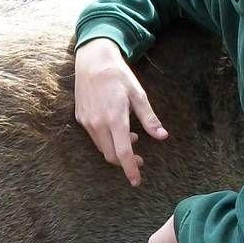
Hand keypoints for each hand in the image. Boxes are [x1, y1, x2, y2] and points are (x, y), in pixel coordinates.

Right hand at [74, 38, 167, 186]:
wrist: (92, 61)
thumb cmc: (118, 76)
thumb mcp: (138, 95)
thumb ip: (149, 118)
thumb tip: (162, 136)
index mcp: (115, 118)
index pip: (123, 152)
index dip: (130, 169)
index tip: (136, 181)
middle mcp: (98, 123)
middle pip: (111, 155)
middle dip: (126, 162)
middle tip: (141, 160)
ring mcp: (87, 122)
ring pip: (102, 147)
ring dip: (116, 150)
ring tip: (131, 139)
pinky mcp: (81, 118)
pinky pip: (95, 137)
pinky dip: (107, 140)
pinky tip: (117, 130)